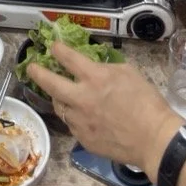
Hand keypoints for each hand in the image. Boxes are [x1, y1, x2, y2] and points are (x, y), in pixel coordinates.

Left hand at [28, 43, 180, 172]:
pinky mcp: (83, 139)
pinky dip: (74, 117)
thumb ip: (107, 68)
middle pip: (50, 83)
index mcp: (94, 77)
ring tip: (61, 94)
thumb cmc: (147, 102)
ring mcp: (80, 121)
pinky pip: (72, 125)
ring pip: (59, 106)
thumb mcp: (129, 73)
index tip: (52, 46)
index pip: (68, 58)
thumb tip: (96, 68)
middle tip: (31, 68)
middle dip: (37, 73)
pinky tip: (82, 116)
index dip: (58, 49)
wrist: (154, 139)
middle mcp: (81, 98)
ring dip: (59, 98)